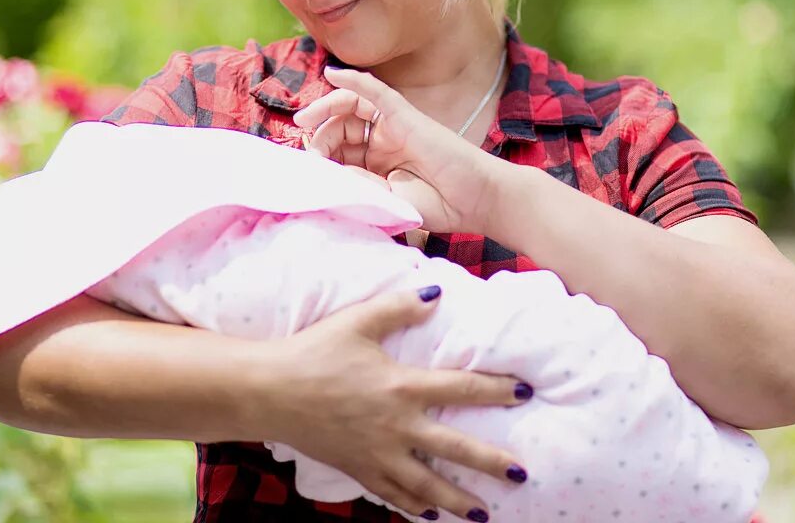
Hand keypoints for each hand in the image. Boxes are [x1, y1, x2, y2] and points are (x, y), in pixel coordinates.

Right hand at [256, 287, 532, 520]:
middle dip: (491, 462)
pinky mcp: (357, 469)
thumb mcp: (357, 321)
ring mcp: (377, 453)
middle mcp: (396, 425)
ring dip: (459, 500)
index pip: (460, 388)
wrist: (269, 391)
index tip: (525, 392)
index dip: (496, 390)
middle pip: (454, 449)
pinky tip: (430, 514)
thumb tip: (437, 293)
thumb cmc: (313, 352)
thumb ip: (399, 307)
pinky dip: (414, 507)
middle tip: (522, 474)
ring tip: (484, 512)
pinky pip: (392, 494)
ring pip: (427, 484)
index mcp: (401, 386)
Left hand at [292, 66, 504, 233]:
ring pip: (352, 106)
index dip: (319, 153)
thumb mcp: (387, 200)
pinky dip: (355, 79)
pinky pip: (377, 92)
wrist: (475, 201)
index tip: (308, 167)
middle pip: (339, 126)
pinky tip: (334, 72)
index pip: (338, 149)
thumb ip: (358, 184)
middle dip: (318, 134)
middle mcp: (382, 141)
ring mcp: (394, 126)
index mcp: (375, 164)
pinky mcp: (406, 115)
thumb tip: (324, 168)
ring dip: (325, 106)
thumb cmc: (438, 206)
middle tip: (307, 149)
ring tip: (304, 119)